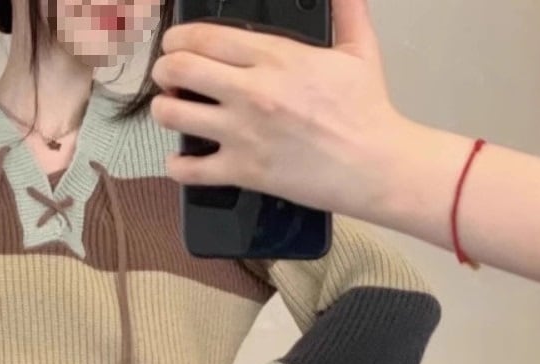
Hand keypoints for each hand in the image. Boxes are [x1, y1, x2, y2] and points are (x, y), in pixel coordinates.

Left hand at [150, 0, 411, 217]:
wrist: (375, 166)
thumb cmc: (367, 112)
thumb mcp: (358, 51)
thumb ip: (345, 12)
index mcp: (274, 57)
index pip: (204, 37)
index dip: (178, 39)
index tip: (174, 45)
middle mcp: (251, 92)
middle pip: (178, 70)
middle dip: (164, 70)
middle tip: (168, 77)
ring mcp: (243, 133)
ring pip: (173, 115)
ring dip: (164, 111)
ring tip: (172, 111)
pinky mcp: (243, 171)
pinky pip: (189, 170)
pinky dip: (177, 166)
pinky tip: (180, 161)